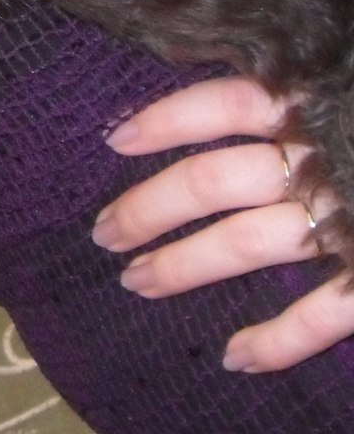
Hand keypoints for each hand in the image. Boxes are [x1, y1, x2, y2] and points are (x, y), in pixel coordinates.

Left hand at [95, 76, 351, 372]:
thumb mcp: (353, 75)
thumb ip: (310, 86)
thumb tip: (249, 97)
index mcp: (321, 97)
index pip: (223, 101)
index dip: (165, 119)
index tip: (114, 138)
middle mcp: (325, 155)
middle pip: (213, 180)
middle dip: (150, 209)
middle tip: (104, 234)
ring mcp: (350, 216)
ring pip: (248, 244)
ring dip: (185, 267)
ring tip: (138, 284)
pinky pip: (323, 313)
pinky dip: (277, 340)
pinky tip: (237, 358)